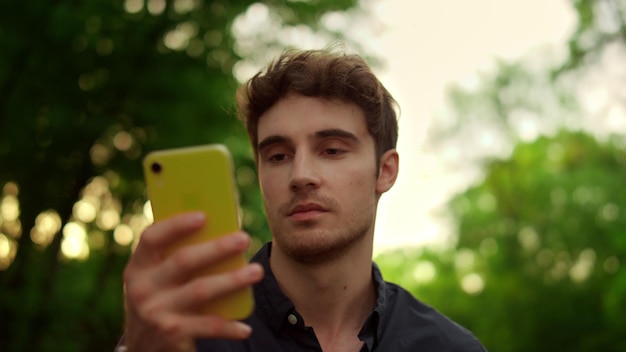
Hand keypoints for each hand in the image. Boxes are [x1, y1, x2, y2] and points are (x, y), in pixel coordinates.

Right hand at [122, 212, 263, 351]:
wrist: (143, 346)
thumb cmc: (160, 298)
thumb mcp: (156, 278)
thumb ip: (174, 257)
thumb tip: (220, 229)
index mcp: (138, 267)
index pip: (151, 238)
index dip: (176, 225)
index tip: (204, 216)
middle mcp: (143, 288)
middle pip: (183, 261)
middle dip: (217, 248)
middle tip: (244, 238)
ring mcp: (156, 312)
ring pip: (200, 290)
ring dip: (232, 280)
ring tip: (257, 271)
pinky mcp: (172, 333)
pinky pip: (208, 326)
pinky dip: (229, 327)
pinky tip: (246, 326)